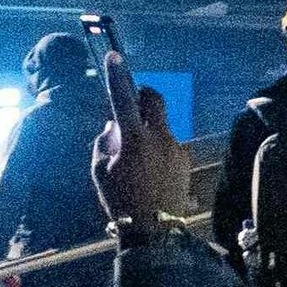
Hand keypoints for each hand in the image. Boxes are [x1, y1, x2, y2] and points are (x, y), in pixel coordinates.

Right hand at [92, 83, 183, 232]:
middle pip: (154, 100)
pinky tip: (150, 171)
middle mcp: (160, 136)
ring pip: (161, 125)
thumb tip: (112, 125)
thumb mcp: (100, 173)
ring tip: (136, 160)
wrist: (155, 228)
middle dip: (143, 95)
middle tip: (131, 105)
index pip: (124, 99)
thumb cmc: (120, 201)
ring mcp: (176, 146)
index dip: (118, 77)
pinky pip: (169, 143)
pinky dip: (157, 148)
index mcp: (135, 139)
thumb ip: (104, 144)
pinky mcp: (185, 157)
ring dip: (148, 131)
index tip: (115, 57)